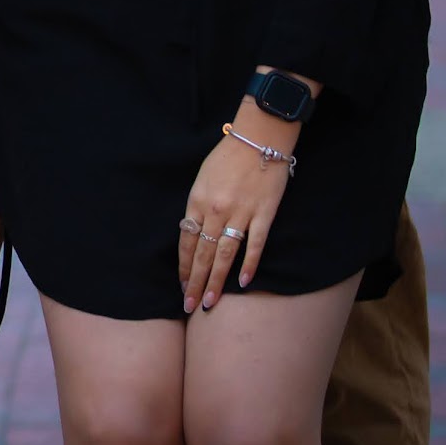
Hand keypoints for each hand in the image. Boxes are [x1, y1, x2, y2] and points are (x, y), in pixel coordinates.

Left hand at [179, 100, 304, 309]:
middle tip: (188, 306)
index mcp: (197, 201)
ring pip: (224, 254)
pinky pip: (255, 244)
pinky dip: (249, 265)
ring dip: (216, 280)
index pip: (186, 241)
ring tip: (209, 302)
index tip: (181, 286)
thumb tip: (195, 233)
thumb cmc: (228, 157)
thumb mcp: (202, 179)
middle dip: (194, 282)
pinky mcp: (264, 214)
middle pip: (202, 253)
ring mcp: (240, 213)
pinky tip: (243, 283)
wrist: (259, 138)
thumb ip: (198, 207)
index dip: (183, 266)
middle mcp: (215, 210)